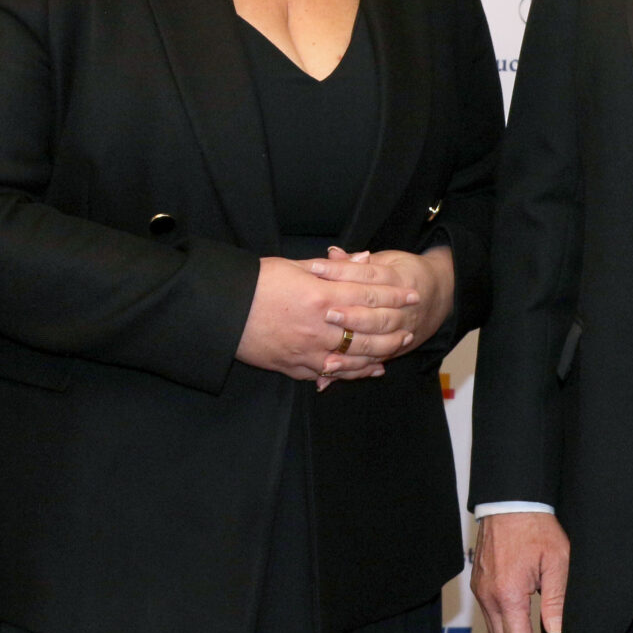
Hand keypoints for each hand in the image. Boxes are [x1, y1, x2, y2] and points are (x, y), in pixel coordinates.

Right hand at [235, 256, 413, 380]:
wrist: (221, 313)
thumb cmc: (254, 284)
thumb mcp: (293, 267)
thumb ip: (331, 268)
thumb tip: (361, 259)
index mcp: (321, 296)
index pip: (368, 295)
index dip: (393, 295)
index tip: (410, 294)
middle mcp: (320, 327)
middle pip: (369, 330)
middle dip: (393, 326)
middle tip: (410, 323)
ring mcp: (310, 351)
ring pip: (356, 356)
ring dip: (380, 352)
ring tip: (396, 346)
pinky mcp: (297, 368)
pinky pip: (334, 373)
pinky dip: (354, 372)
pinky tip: (369, 369)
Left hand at [307, 245, 454, 380]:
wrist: (441, 293)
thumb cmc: (404, 272)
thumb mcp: (386, 260)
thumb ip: (357, 261)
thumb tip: (332, 253)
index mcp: (398, 279)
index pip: (368, 275)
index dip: (341, 271)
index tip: (315, 269)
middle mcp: (403, 308)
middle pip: (377, 313)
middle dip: (352, 315)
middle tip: (327, 313)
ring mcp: (403, 331)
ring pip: (379, 341)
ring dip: (352, 347)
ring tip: (327, 354)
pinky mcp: (397, 349)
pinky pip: (374, 360)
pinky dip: (353, 368)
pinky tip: (330, 370)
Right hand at [473, 511, 569, 632]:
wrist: (510, 502)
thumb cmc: (533, 527)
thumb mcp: (556, 563)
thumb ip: (556, 602)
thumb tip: (557, 632)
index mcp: (508, 594)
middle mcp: (489, 595)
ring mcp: (480, 589)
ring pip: (493, 628)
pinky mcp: (478, 583)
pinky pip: (488, 612)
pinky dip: (502, 621)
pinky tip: (517, 619)